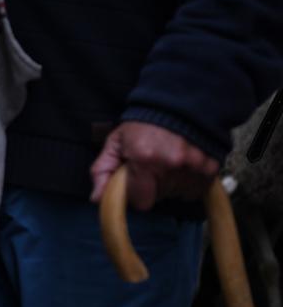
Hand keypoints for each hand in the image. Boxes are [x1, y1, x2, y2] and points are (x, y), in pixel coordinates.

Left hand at [90, 121, 218, 210]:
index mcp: (144, 158)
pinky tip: (181, 167)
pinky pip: (196, 190)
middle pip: (159, 197)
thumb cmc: (143, 125)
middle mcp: (171, 164)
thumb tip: (96, 199)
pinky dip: (188, 182)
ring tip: (166, 164)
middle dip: (152, 186)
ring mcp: (194, 166)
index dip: (136, 194)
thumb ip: (102, 171)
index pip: (140, 201)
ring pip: (177, 194)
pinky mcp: (210, 168)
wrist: (178, 104)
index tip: (136, 182)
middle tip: (151, 167)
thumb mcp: (115, 143)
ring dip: (171, 185)